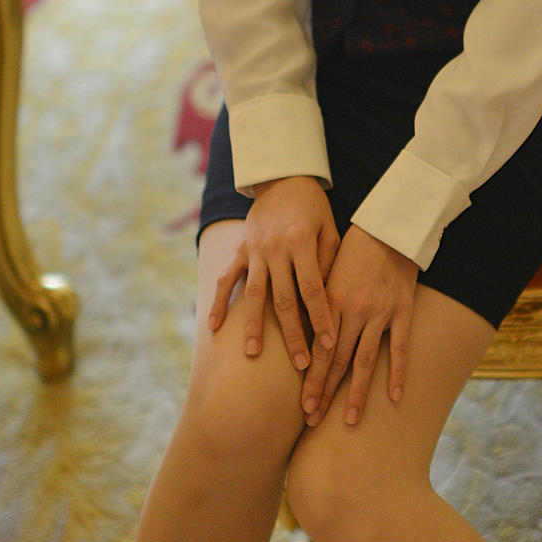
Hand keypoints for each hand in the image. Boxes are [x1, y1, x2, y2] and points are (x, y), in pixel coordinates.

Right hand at [208, 176, 338, 370]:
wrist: (282, 176)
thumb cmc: (313, 207)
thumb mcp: (329, 228)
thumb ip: (327, 262)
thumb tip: (326, 301)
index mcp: (301, 243)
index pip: (313, 290)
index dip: (320, 319)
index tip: (327, 346)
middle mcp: (275, 249)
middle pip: (283, 299)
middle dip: (292, 334)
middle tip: (301, 365)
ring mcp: (253, 251)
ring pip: (252, 294)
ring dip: (252, 326)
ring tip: (253, 354)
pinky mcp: (239, 250)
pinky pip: (225, 279)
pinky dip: (218, 303)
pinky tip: (213, 327)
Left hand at [302, 225, 417, 427]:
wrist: (388, 227)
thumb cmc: (353, 250)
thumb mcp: (326, 272)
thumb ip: (314, 304)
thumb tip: (297, 332)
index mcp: (329, 302)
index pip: (317, 350)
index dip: (311, 380)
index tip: (303, 406)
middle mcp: (352, 311)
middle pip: (336, 361)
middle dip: (324, 393)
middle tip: (313, 420)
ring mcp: (378, 313)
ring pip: (364, 360)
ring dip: (356, 392)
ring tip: (351, 420)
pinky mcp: (401, 310)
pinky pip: (400, 348)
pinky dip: (397, 373)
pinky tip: (395, 397)